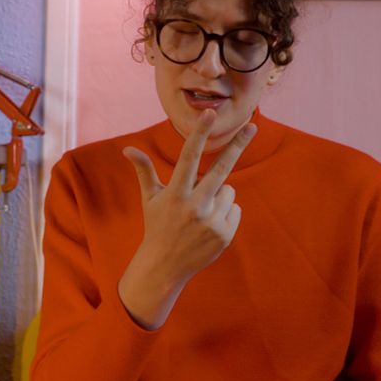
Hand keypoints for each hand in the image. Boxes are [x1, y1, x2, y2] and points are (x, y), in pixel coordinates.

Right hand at [118, 110, 256, 328]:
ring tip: (201, 212)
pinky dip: (226, 212)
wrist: (164, 266)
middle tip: (252, 126)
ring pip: (229, 191)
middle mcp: (194, 205)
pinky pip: (234, 208)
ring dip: (219, 195)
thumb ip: (144, 171)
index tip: (210, 114)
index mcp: (176, 193)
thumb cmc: (157, 225)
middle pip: (222, 168)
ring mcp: (211, 221)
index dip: (200, 133)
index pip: (189, 156)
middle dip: (238, 145)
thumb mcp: (150, 198)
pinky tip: (209, 224)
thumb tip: (128, 149)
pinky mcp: (224, 235)